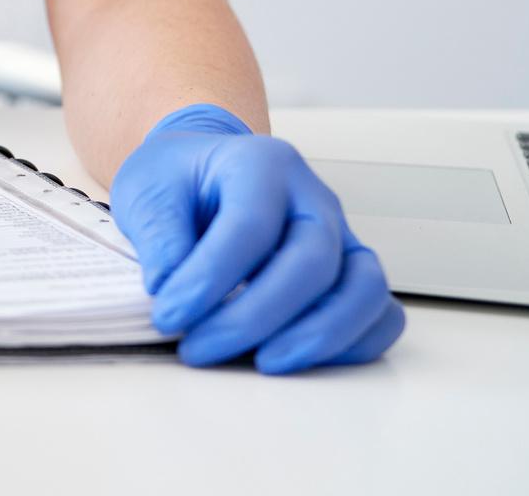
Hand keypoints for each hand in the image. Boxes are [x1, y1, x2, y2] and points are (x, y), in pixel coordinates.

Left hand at [111, 104, 404, 373]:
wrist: (202, 171)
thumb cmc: (177, 180)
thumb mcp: (148, 193)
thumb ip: (161, 240)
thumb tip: (173, 292)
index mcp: (261, 163)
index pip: (250, 226)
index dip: (210, 278)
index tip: (169, 316)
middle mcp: (312, 197)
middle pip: (313, 261)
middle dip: (256, 317)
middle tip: (199, 348)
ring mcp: (341, 234)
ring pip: (362, 289)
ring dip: (316, 337)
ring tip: (262, 364)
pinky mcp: (351, 270)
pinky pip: (380, 312)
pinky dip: (354, 343)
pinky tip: (301, 360)